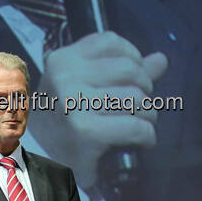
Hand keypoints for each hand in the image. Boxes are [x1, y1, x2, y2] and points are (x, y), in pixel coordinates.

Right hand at [32, 32, 167, 188]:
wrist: (40, 160)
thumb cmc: (65, 121)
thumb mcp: (84, 88)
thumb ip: (122, 71)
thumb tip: (161, 59)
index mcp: (63, 60)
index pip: (110, 41)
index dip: (132, 58)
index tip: (132, 79)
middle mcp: (65, 76)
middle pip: (129, 69)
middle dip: (145, 90)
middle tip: (140, 107)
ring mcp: (73, 102)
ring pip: (136, 98)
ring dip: (148, 115)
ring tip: (141, 125)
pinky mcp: (85, 131)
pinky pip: (135, 126)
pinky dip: (147, 135)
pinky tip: (141, 140)